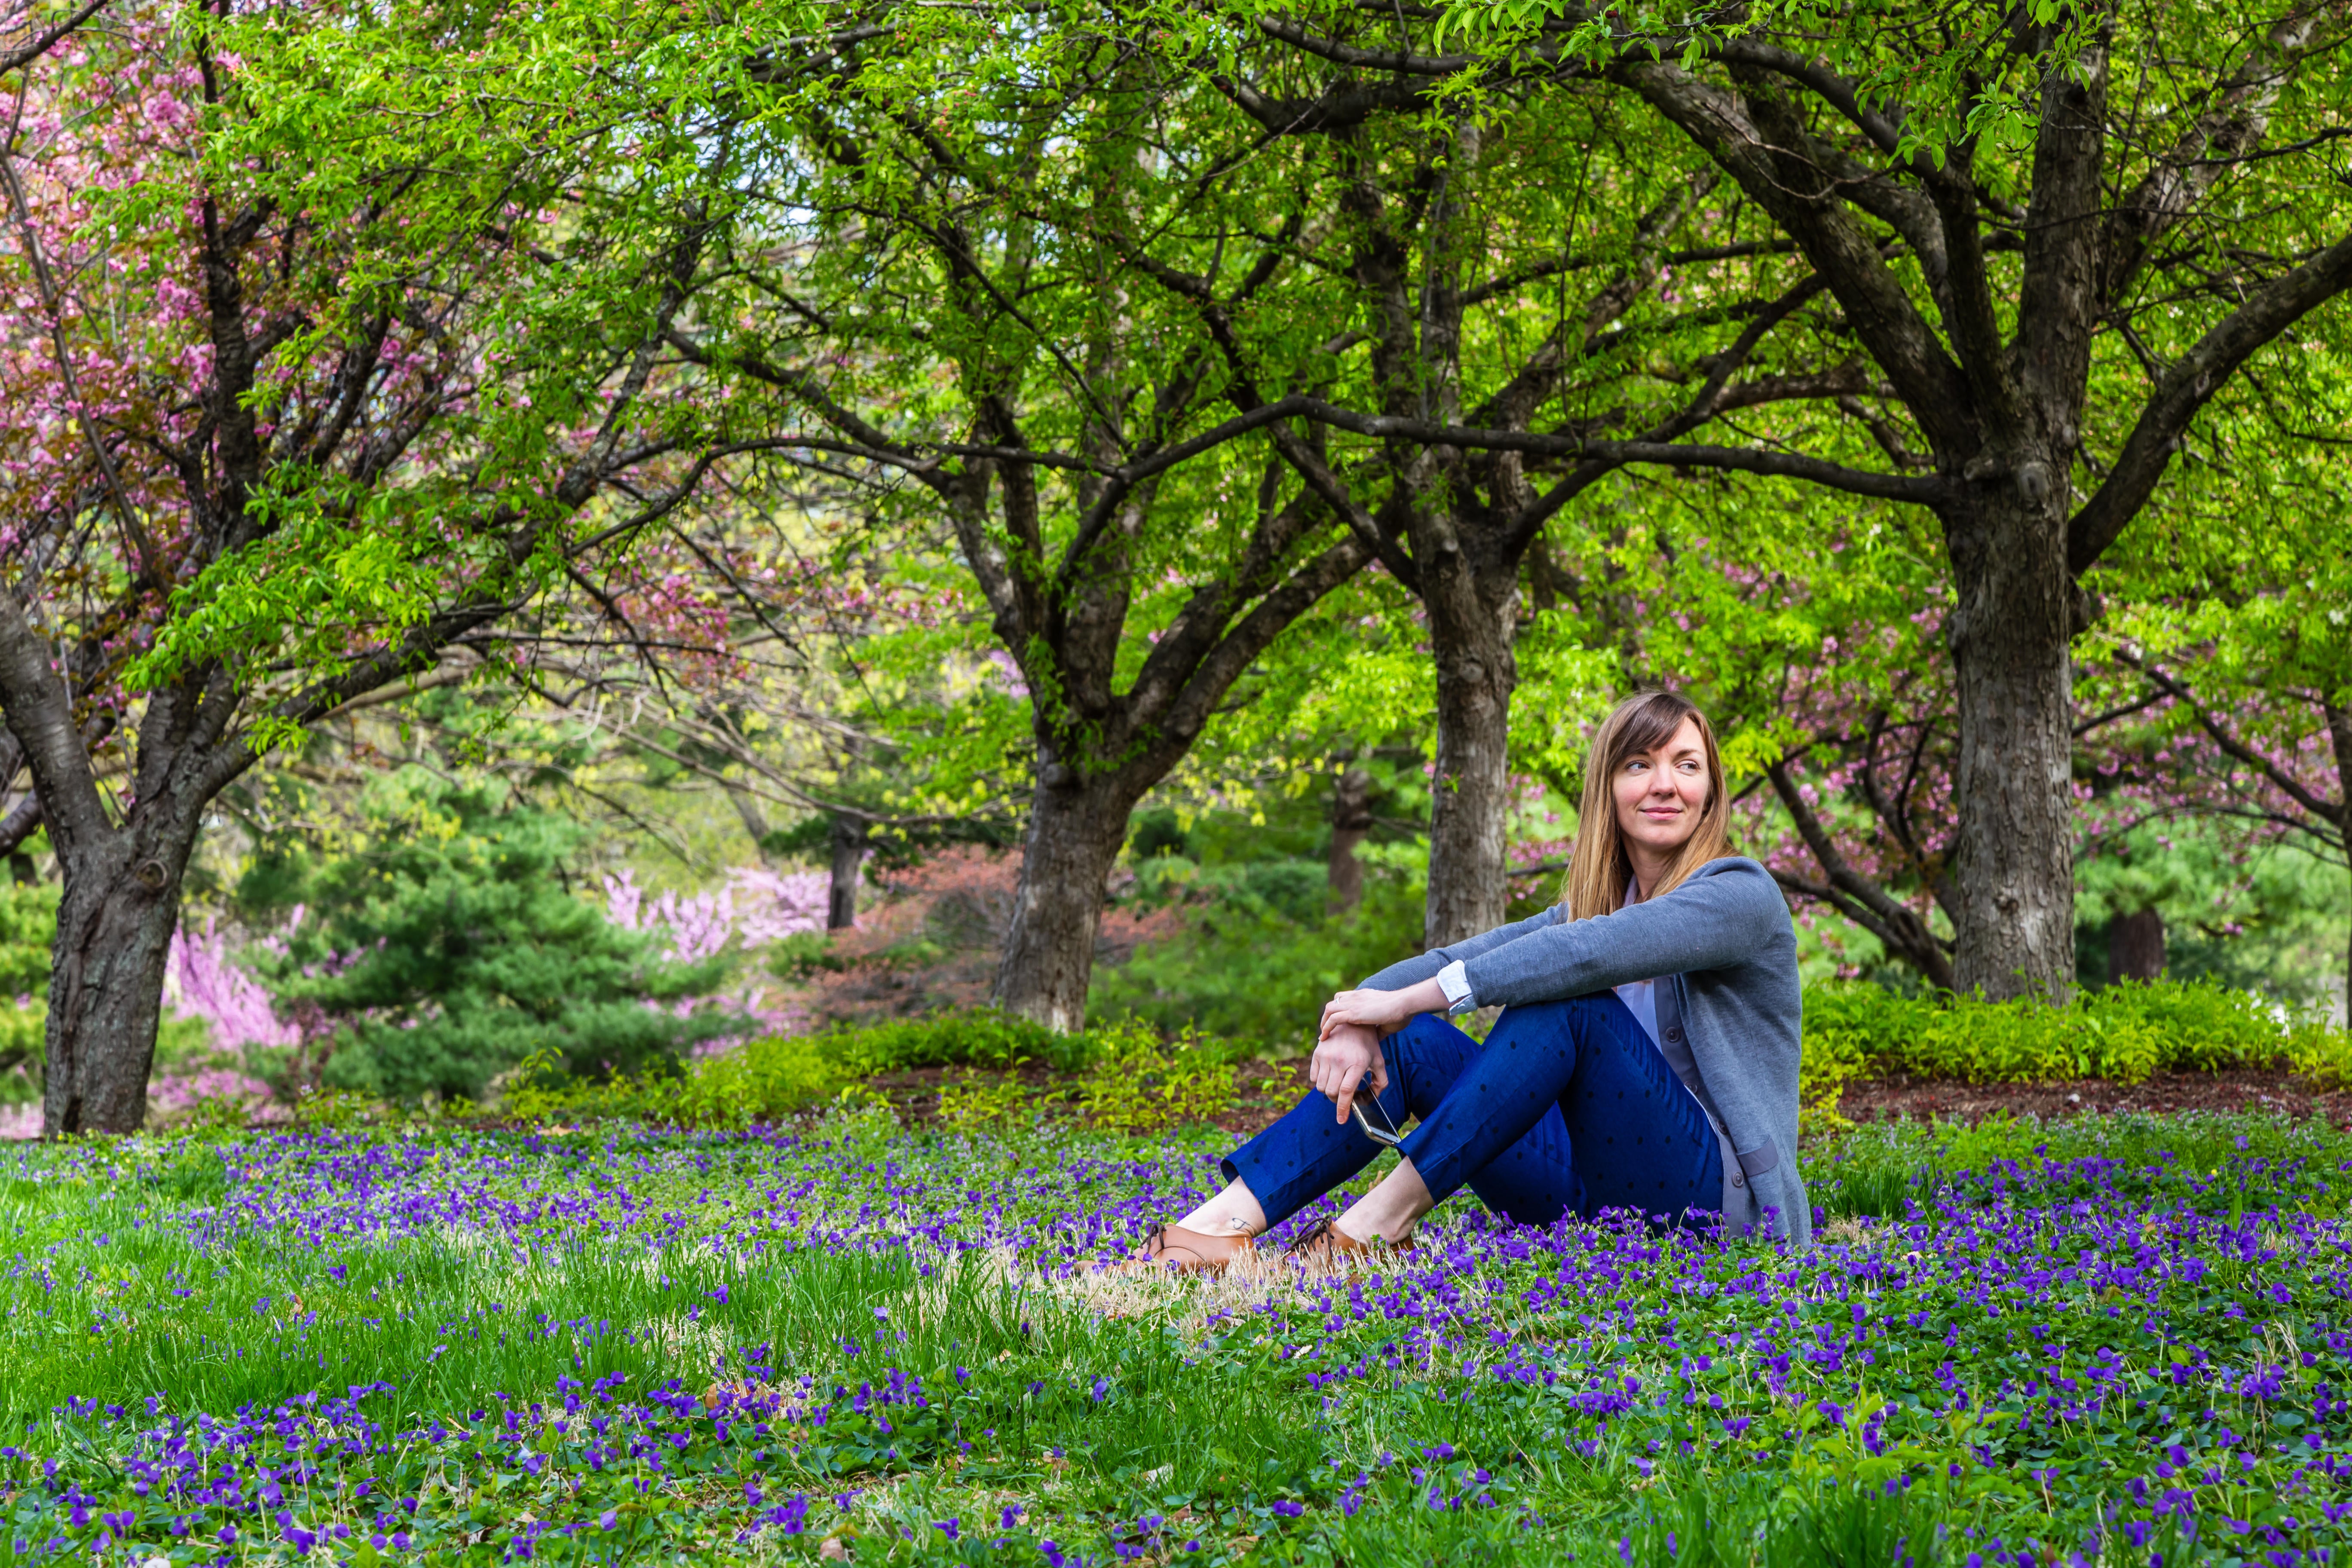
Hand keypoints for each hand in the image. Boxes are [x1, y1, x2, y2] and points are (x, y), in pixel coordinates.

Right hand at [1310, 1022, 1386, 1126]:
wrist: (1353, 1021)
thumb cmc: (1368, 1044)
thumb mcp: (1379, 1061)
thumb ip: (1380, 1082)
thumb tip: (1371, 1098)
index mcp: (1357, 1064)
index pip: (1345, 1092)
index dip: (1343, 1109)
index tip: (1341, 1120)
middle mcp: (1340, 1060)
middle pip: (1332, 1093)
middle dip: (1338, 1100)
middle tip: (1345, 1097)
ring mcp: (1326, 1056)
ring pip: (1321, 1087)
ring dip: (1329, 1091)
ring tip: (1338, 1085)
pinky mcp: (1317, 1053)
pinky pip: (1314, 1078)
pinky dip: (1321, 1082)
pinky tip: (1330, 1076)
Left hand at [1318, 980, 1440, 1040]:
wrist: (1405, 1004)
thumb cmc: (1401, 1013)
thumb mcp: (1387, 1022)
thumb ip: (1378, 1029)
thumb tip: (1374, 1041)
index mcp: (1364, 996)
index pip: (1344, 998)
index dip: (1339, 1009)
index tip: (1336, 1023)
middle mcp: (1356, 997)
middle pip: (1334, 1002)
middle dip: (1328, 1016)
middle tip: (1326, 1030)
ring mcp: (1353, 1003)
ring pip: (1329, 1009)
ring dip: (1324, 1021)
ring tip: (1323, 1035)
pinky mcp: (1353, 1013)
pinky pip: (1333, 1018)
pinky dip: (1326, 1027)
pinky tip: (1324, 1037)